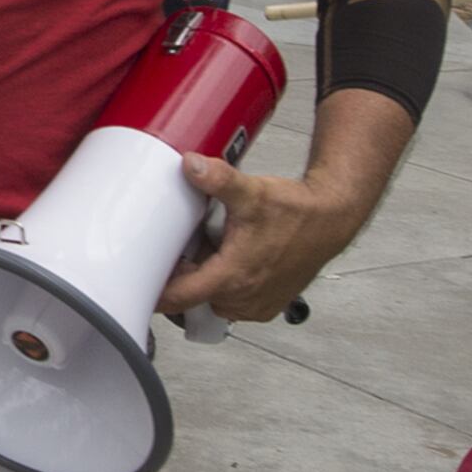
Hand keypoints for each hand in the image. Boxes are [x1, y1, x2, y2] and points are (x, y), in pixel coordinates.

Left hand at [160, 153, 369, 322]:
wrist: (330, 219)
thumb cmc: (297, 212)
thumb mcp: (252, 192)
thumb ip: (218, 178)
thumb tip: (190, 165)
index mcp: (233, 276)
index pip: (179, 298)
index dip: (156, 292)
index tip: (141, 281)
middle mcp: (244, 298)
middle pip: (193, 299)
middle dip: (183, 277)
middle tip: (185, 249)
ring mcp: (256, 305)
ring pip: (212, 301)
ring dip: (205, 282)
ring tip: (212, 252)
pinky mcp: (266, 306)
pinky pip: (233, 303)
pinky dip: (226, 287)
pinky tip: (231, 261)